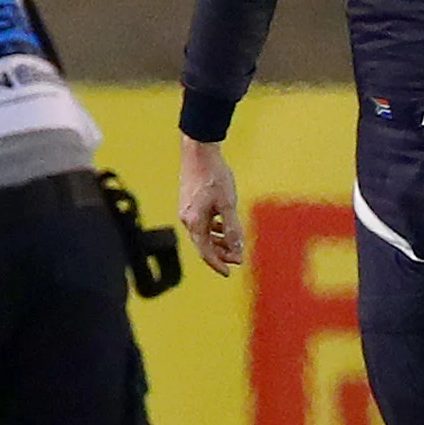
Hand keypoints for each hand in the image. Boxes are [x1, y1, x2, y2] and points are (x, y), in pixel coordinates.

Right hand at [178, 137, 245, 273]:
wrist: (198, 151)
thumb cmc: (214, 176)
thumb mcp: (228, 204)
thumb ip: (232, 228)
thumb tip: (237, 250)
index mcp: (194, 222)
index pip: (206, 252)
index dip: (218, 264)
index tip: (229, 273)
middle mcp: (187, 219)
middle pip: (203, 244)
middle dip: (220, 253)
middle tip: (237, 257)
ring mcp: (186, 210)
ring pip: (202, 233)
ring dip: (217, 241)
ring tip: (232, 243)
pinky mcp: (189, 202)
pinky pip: (201, 223)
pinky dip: (213, 228)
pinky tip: (222, 225)